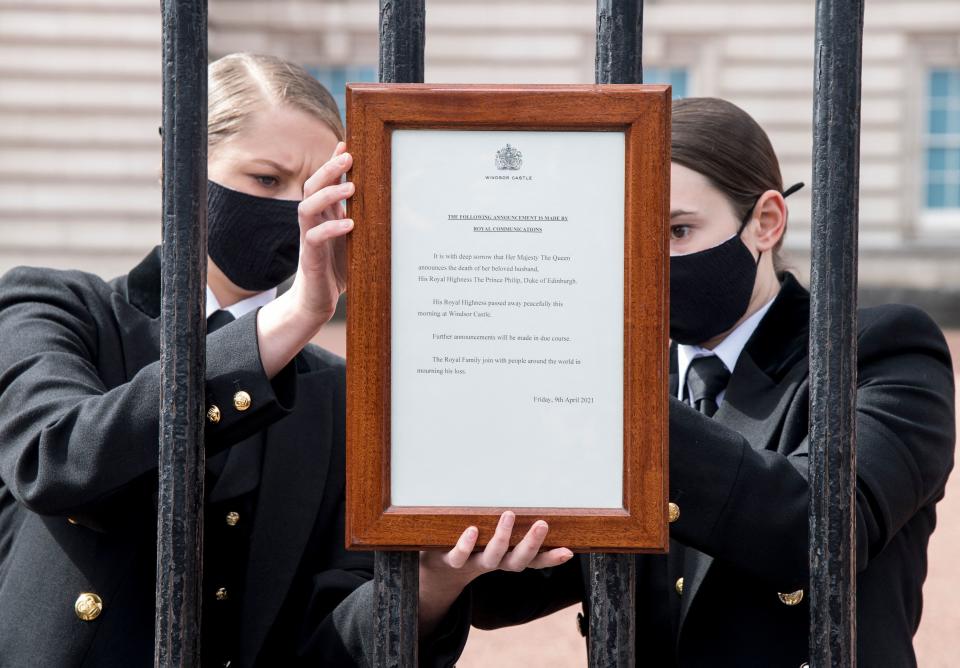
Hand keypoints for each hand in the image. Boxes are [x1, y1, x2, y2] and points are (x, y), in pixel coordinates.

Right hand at [288, 141, 354, 324]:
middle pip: (313, 186)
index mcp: (325, 214)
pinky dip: (330, 229)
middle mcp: (314, 222)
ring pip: (308, 207)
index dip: (332, 162)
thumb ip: (372, 224)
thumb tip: (411, 214)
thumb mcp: (360, 242)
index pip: (325, 182)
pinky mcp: (310, 258)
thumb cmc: (340, 270)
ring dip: (328, 194)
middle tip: (348, 156)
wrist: (317, 301)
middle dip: (329, 169)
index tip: (346, 144)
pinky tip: (348, 224)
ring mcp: (309, 238)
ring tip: (350, 187)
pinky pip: (314, 237)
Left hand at [417, 511, 573, 635]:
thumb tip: (532, 496)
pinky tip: (472, 530)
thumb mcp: (492, 538)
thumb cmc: (471, 547)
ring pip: (491, 557)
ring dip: (502, 538)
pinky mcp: (450, 560)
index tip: (569, 551)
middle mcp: (493, 563)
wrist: (436, 570)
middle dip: (531, 544)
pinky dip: (466, 544)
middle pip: (516, 561)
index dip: (550, 558)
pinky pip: (459, 555)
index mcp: (506, 558)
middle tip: (542, 524)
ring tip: (509, 514)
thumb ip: (510, 524)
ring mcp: (472, 563)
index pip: (533, 561)